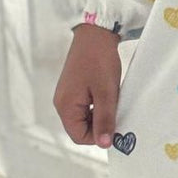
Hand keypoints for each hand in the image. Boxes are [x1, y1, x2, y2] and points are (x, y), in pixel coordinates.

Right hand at [53, 22, 121, 146]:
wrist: (96, 34)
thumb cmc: (100, 60)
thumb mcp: (106, 93)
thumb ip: (105, 119)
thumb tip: (104, 144)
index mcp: (65, 106)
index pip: (79, 137)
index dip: (98, 136)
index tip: (115, 125)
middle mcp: (62, 103)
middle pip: (80, 128)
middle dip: (99, 124)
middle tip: (115, 110)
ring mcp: (67, 95)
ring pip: (84, 118)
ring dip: (99, 114)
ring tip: (112, 100)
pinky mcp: (73, 89)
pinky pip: (85, 107)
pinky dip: (97, 105)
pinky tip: (107, 94)